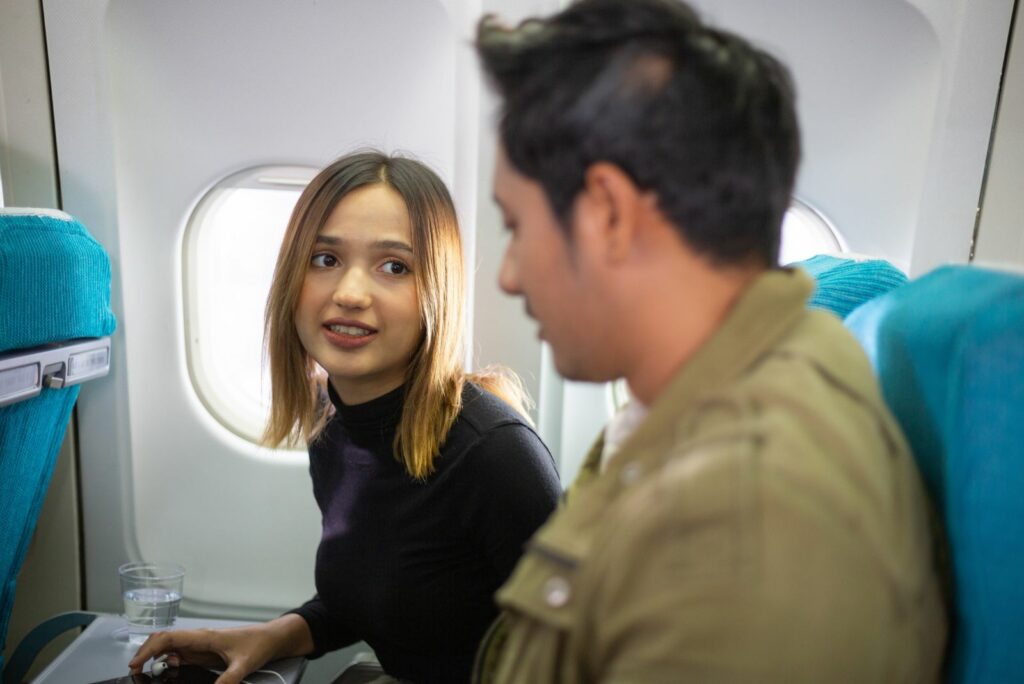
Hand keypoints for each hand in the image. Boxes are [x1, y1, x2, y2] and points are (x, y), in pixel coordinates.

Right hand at [128, 615, 312, 683]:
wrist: (272, 638)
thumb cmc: (259, 644)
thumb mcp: (243, 664)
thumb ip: (228, 680)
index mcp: (204, 637)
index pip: (169, 638)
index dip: (149, 649)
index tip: (135, 664)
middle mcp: (199, 639)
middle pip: (165, 641)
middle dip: (146, 653)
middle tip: (136, 672)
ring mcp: (201, 646)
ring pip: (171, 648)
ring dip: (157, 659)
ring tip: (148, 675)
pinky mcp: (205, 653)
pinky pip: (181, 655)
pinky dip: (168, 663)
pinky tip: (167, 673)